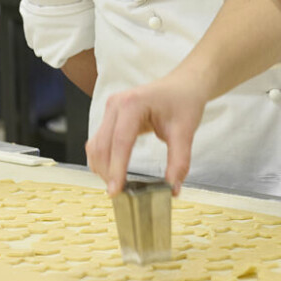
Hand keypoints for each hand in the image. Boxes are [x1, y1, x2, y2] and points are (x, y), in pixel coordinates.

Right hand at [85, 72, 207, 195]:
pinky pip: (99, 141)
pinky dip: (103, 159)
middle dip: (107, 172)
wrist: (184, 85)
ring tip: (116, 185)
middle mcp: (116, 104)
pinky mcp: (110, 116)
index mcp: (133, 103)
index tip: (116, 191)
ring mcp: (111, 109)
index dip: (116, 168)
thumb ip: (179, 160)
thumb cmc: (184, 101)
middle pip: (102, 145)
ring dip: (102, 167)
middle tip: (118, 194)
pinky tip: (113, 172)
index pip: (120, 141)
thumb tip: (173, 188)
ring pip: (95, 145)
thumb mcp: (185, 131)